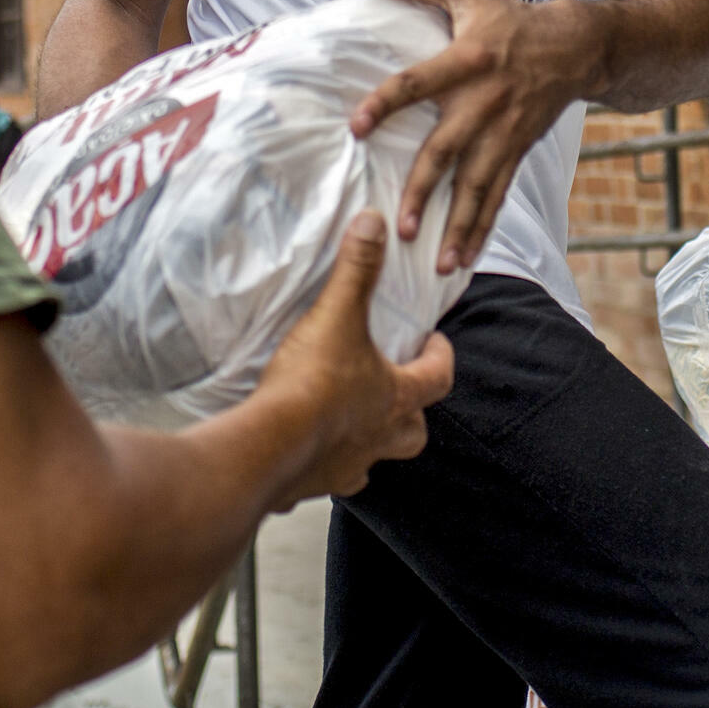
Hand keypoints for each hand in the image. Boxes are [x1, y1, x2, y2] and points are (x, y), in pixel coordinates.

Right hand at [259, 211, 454, 502]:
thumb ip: (357, 268)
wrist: (268, 447)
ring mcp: (349, 468)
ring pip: (372, 458)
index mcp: (398, 398)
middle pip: (413, 432)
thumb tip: (374, 222)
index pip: (439, 378)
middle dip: (409, 412)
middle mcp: (381, 439)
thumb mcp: (337, 315)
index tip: (433, 341)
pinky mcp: (315, 484)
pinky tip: (303, 446)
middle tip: (392, 388)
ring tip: (345, 418)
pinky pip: (326, 476)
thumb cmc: (313, 384)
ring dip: (366, 439)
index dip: (440, 357)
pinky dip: (320, 461)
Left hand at [350, 0, 608, 273]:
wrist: (577, 46)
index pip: (418, 82)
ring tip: (435, 260)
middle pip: (449, 149)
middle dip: (426, 188)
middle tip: (401, 223)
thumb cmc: (508, 18)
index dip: (386, 102)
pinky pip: (498, 195)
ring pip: (478, 184)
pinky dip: (481, 228)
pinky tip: (461, 258)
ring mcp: (504, 132)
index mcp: (467, 60)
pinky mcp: (517, 151)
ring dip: (457, 224)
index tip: (357, 126)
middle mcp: (485, 101)